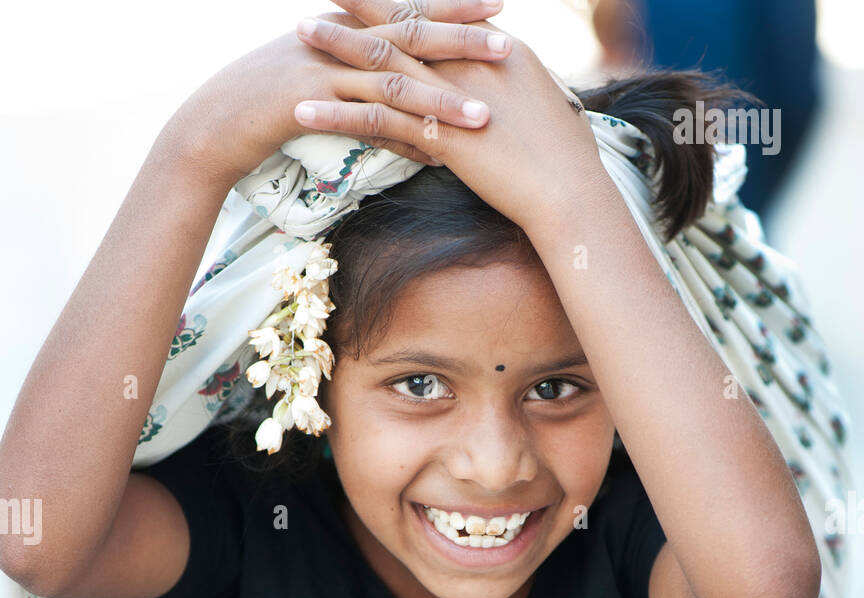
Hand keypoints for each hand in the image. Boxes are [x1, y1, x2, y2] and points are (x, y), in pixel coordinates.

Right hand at [167, 0, 512, 187]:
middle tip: (508, 44)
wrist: (212, 123)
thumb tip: (405, 102)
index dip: (452, 6)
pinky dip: (404, 142)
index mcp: (346, 28)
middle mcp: (339, 40)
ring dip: (442, 99)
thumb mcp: (320, 82)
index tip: (497, 4)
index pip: (408, 10)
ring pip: (395, 82)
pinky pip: (366, 124)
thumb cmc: (267, 106)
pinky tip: (437, 157)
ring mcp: (325, 72)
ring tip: (485, 115)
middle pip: (410, 34)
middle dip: (461, 38)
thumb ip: (362, 82)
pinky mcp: (313, 107)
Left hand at [294, 6, 604, 230]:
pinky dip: (337, 112)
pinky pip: (376, 119)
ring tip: (301, 30)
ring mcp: (453, 96)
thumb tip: (511, 87)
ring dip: (339, 45)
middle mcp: (471, 61)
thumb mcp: (545, 109)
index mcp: (497, 51)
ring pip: (384, 60)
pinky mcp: (438, 135)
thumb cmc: (566, 160)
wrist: (572, 192)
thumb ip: (517, 91)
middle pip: (407, 21)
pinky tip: (303, 109)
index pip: (442, 14)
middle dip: (365, 0)